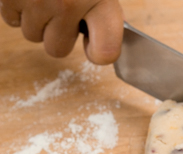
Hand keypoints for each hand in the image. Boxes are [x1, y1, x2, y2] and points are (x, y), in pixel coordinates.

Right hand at [0, 0, 122, 63]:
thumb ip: (102, 11)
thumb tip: (101, 40)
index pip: (106, 52)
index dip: (99, 53)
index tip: (95, 44)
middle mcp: (67, 3)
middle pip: (58, 50)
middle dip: (58, 33)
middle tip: (63, 7)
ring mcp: (35, 0)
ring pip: (32, 35)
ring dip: (37, 20)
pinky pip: (11, 19)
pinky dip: (17, 7)